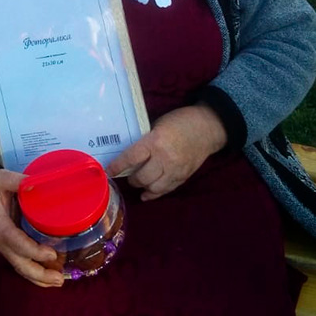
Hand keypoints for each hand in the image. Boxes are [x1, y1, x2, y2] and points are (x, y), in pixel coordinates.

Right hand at [0, 167, 62, 287]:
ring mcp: (5, 247)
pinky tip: (50, 277)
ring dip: (39, 278)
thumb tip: (36, 184)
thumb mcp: (4, 178)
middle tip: (59, 278)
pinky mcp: (10, 248)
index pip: (15, 241)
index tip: (51, 254)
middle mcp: (1, 241)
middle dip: (39, 274)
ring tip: (58, 281)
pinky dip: (36, 274)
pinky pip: (22, 264)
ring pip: (21, 268)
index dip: (33, 250)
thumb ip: (18, 181)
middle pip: (19, 263)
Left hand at [107, 103, 226, 201]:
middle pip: (141, 177)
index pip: (132, 158)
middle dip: (131, 178)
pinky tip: (147, 194)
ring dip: (142, 187)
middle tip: (126, 174)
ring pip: (153, 188)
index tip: (107, 171)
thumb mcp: (158, 125)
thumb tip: (129, 155)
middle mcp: (165, 159)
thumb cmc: (180, 121)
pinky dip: (154, 194)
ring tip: (138, 182)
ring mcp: (176, 170)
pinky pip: (166, 190)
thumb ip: (146, 141)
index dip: (117, 166)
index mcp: (156, 141)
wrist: (207, 128)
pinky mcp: (183, 177)